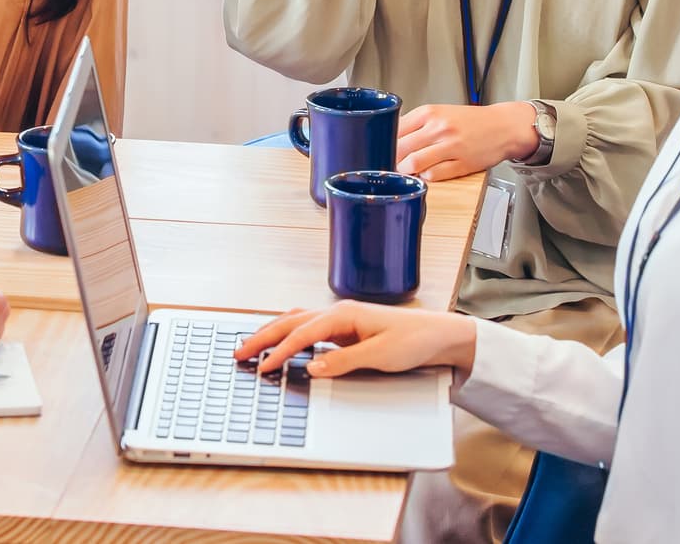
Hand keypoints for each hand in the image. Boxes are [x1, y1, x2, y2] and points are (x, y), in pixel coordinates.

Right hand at [232, 303, 476, 377]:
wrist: (440, 335)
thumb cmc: (415, 341)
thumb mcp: (380, 356)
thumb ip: (343, 361)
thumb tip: (310, 367)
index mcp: (344, 315)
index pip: (301, 333)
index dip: (279, 351)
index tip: (262, 367)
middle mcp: (338, 313)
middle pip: (290, 322)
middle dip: (262, 337)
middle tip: (239, 352)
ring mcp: (341, 319)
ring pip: (296, 322)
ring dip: (272, 333)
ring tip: (251, 346)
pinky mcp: (346, 329)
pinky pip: (308, 329)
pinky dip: (289, 334)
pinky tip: (282, 343)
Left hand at [396, 103, 537, 180]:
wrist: (503, 126)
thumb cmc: (471, 121)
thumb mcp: (441, 112)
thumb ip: (416, 124)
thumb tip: (390, 139)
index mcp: (430, 112)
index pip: (394, 129)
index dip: (384, 143)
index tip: (381, 151)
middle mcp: (439, 127)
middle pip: (400, 148)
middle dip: (391, 160)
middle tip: (389, 165)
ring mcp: (451, 146)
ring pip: (413, 162)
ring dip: (405, 171)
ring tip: (405, 172)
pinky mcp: (462, 164)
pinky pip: (434, 175)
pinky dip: (425, 177)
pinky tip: (426, 174)